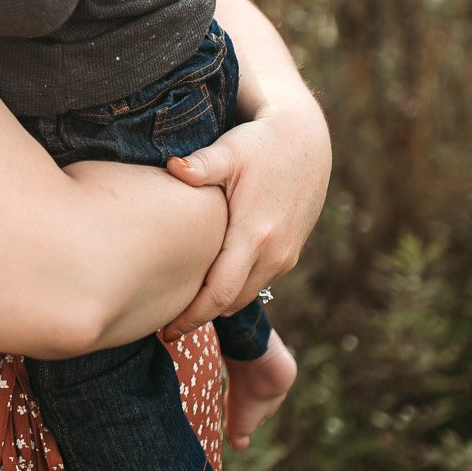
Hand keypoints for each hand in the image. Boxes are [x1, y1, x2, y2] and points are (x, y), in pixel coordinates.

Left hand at [164, 96, 329, 332]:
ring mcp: (286, 255)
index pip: (219, 294)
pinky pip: (260, 281)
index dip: (192, 317)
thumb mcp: (229, 150)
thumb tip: (173, 168)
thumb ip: (200, 164)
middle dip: (201, 317)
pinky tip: (213, 283)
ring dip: (219, 304)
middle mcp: (274, 253)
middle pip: (232, 302)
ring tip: (184, 308)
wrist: (306, 138)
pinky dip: (236, 288)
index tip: (165, 332)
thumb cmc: (260, 143)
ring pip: (247, 295)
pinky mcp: (291, 251)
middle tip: (166, 327)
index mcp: (254, 235)